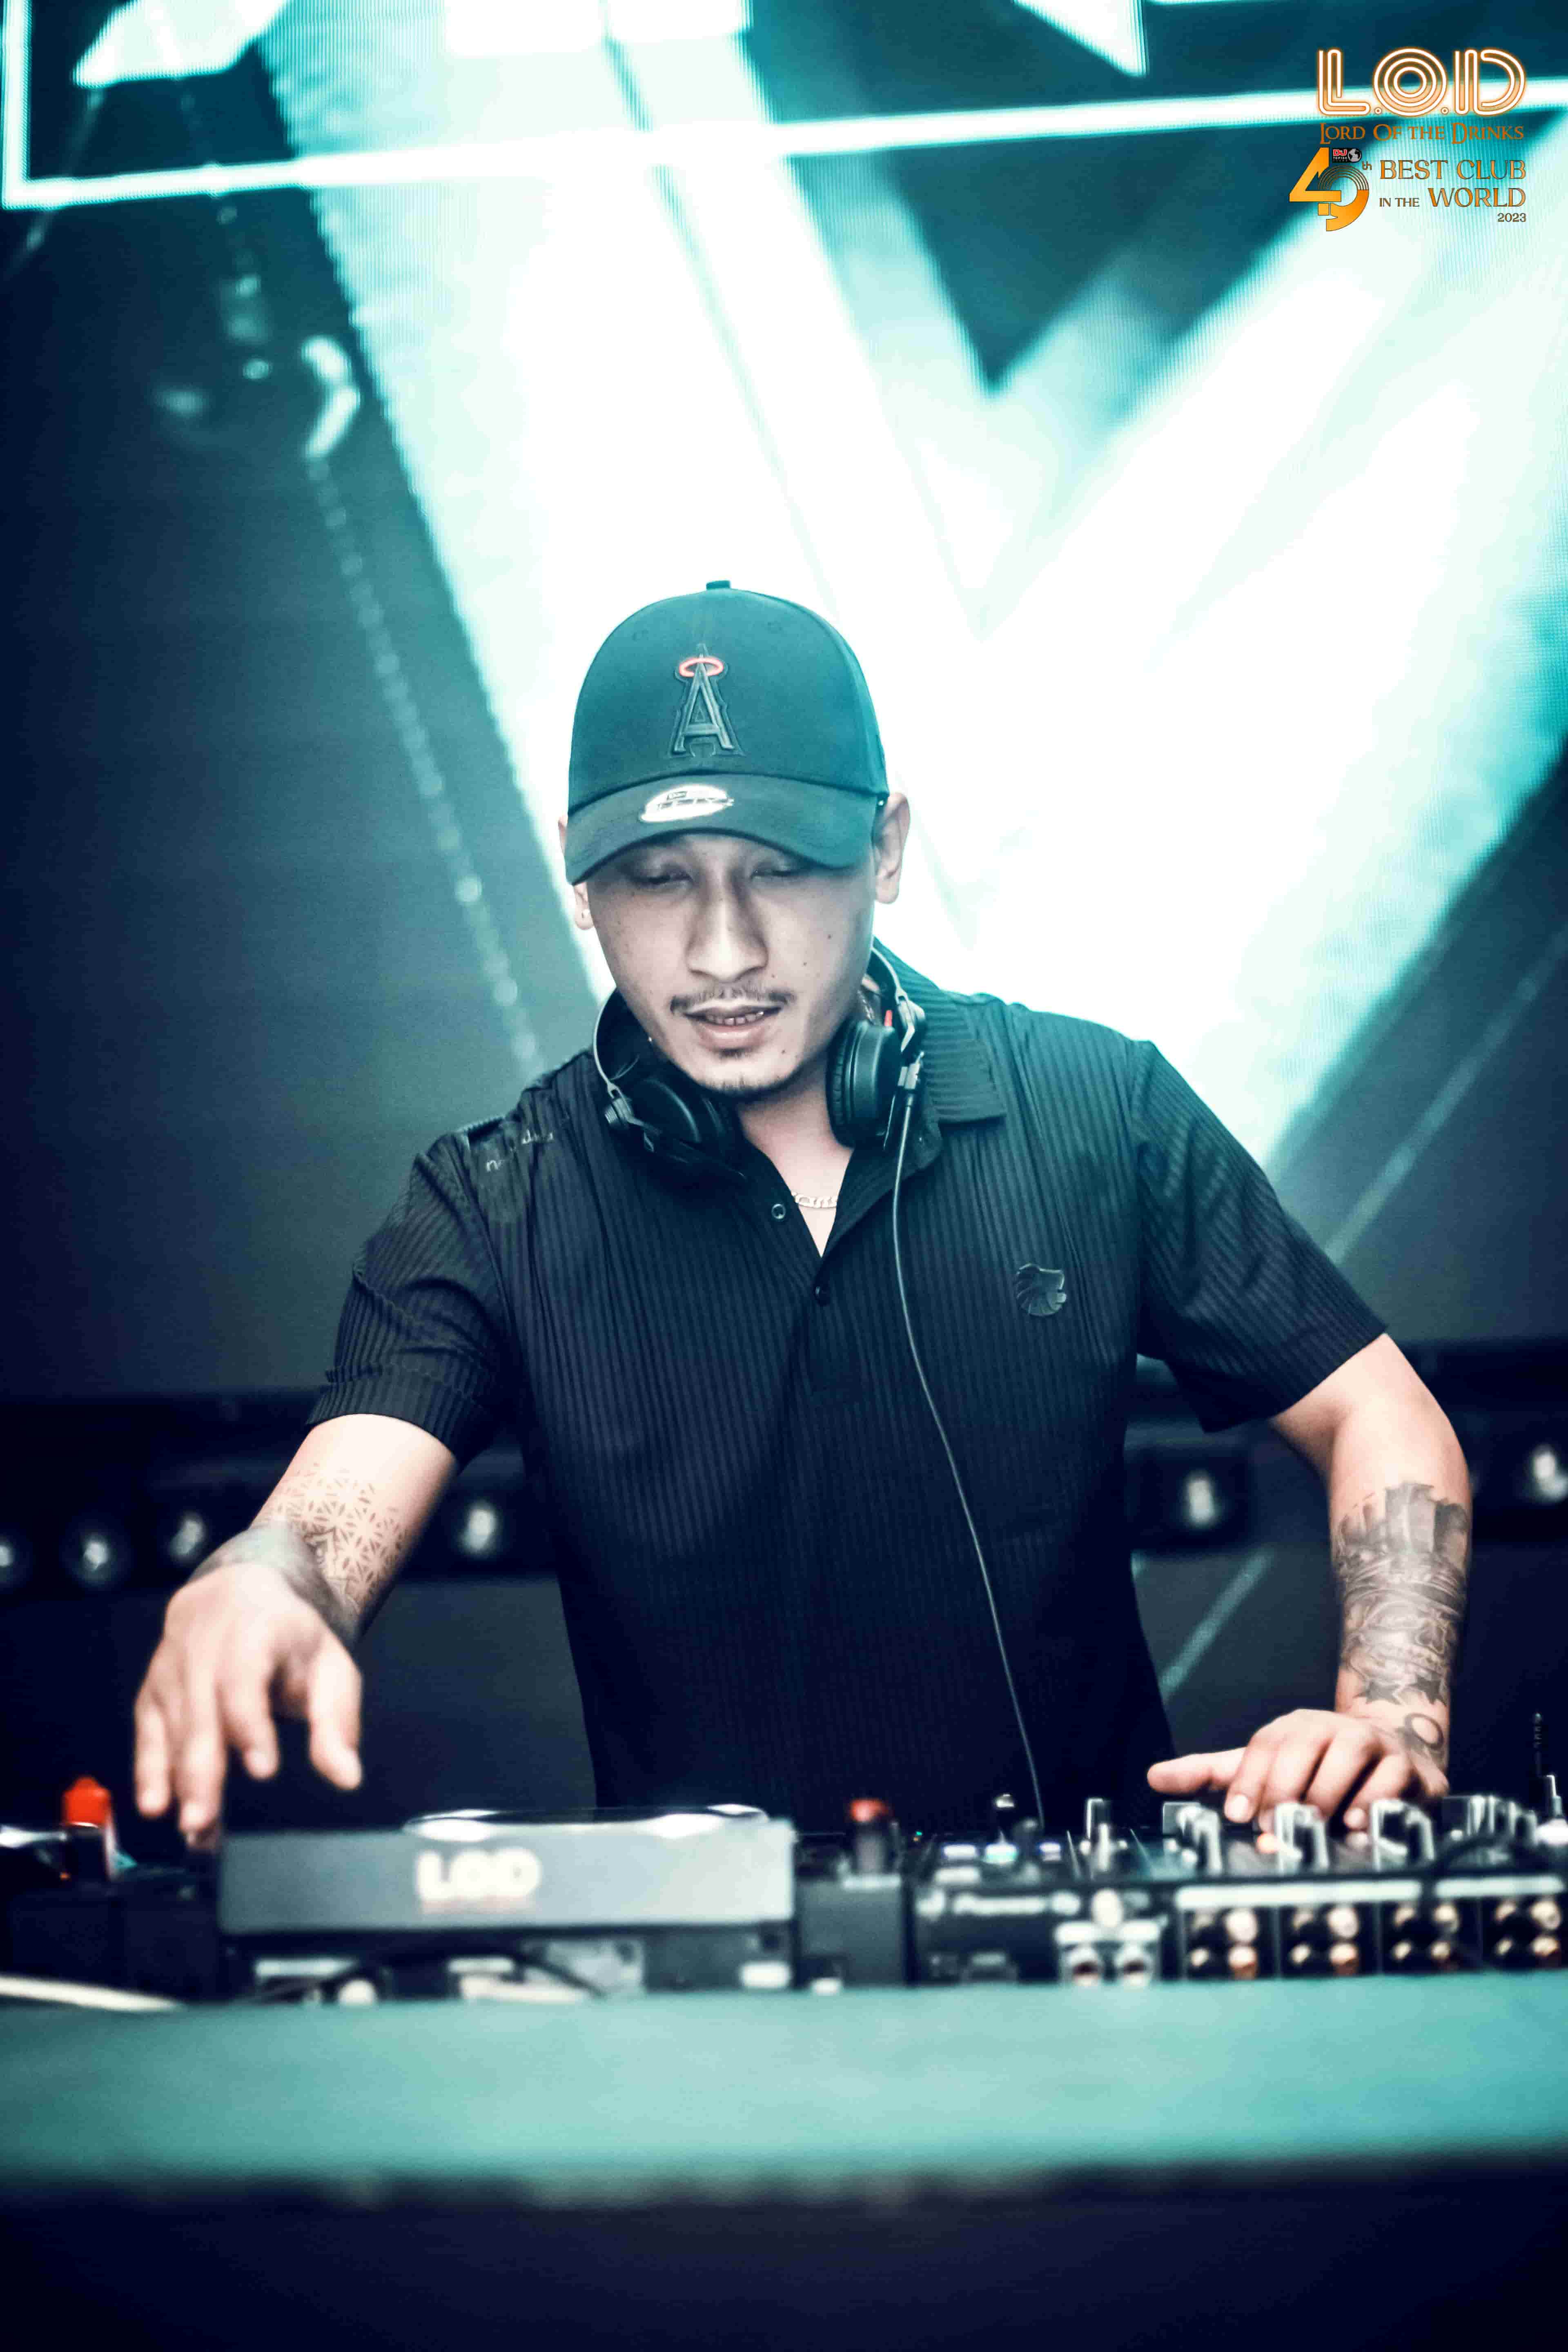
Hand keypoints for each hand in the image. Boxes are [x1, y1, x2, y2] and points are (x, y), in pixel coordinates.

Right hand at [134, 1559, 362, 1844]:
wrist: (235, 1593)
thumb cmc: (290, 1638)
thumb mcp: (328, 1667)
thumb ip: (336, 1723)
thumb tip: (347, 1777)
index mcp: (255, 1630)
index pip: (245, 1680)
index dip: (251, 1724)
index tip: (264, 1769)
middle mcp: (204, 1647)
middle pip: (201, 1713)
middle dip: (203, 1770)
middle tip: (206, 1820)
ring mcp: (171, 1668)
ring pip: (174, 1731)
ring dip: (181, 1783)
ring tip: (195, 1830)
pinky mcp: (152, 1689)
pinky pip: (149, 1733)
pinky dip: (150, 1770)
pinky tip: (156, 1805)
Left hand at [1147, 1707, 1446, 1831]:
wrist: (1391, 1753)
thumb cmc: (1317, 1768)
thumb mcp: (1263, 1767)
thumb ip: (1211, 1773)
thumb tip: (1153, 1777)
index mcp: (1293, 1729)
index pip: (1264, 1746)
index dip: (1249, 1780)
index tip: (1237, 1817)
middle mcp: (1332, 1728)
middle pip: (1304, 1746)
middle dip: (1285, 1790)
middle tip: (1273, 1828)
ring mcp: (1374, 1743)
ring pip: (1349, 1754)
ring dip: (1329, 1793)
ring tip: (1314, 1824)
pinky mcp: (1409, 1768)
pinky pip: (1392, 1779)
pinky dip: (1375, 1801)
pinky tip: (1358, 1824)